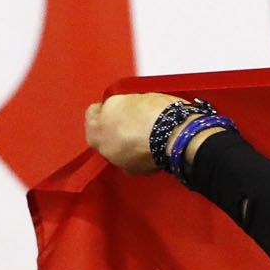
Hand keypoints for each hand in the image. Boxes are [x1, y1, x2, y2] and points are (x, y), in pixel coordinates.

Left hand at [84, 91, 217, 174]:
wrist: (176, 133)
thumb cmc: (151, 114)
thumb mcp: (124, 98)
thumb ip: (113, 106)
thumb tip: (116, 109)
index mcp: (94, 131)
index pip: (93, 114)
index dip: (107, 108)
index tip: (116, 107)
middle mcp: (105, 150)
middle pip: (107, 136)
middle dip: (117, 129)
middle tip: (133, 120)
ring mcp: (124, 163)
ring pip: (124, 151)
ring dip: (132, 144)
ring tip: (147, 131)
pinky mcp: (143, 171)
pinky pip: (141, 161)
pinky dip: (145, 154)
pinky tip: (154, 143)